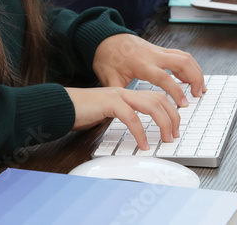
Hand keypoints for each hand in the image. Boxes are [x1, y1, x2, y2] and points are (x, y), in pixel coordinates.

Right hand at [65, 86, 180, 149]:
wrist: (62, 105)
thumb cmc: (82, 111)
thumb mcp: (108, 114)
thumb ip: (123, 117)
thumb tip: (138, 130)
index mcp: (126, 93)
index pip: (156, 96)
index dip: (170, 110)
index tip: (175, 125)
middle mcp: (125, 92)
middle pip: (158, 98)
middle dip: (172, 116)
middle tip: (174, 134)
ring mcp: (118, 96)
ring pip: (151, 105)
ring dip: (163, 123)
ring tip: (165, 139)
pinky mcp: (110, 103)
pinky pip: (131, 117)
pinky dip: (140, 132)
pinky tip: (143, 144)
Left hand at [93, 34, 204, 102]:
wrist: (107, 38)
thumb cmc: (107, 58)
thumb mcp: (108, 78)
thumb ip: (119, 94)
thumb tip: (123, 111)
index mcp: (142, 64)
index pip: (164, 77)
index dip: (176, 91)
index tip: (184, 103)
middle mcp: (154, 55)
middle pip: (183, 62)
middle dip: (195, 78)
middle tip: (198, 94)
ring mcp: (159, 51)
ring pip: (185, 57)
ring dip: (196, 71)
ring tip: (200, 88)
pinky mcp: (160, 50)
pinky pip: (181, 56)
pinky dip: (189, 66)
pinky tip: (190, 78)